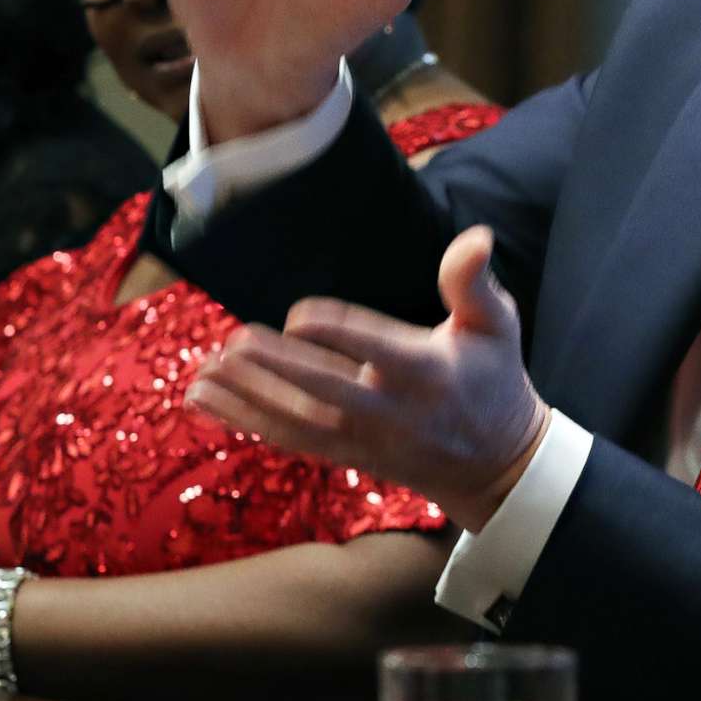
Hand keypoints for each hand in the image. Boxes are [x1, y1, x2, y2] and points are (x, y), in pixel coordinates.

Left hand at [188, 226, 549, 530]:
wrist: (495, 464)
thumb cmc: (494, 380)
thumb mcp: (497, 326)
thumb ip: (475, 282)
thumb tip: (477, 236)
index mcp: (427, 372)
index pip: (375, 351)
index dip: (336, 332)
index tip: (298, 315)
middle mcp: (392, 412)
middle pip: (327, 391)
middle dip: (279, 370)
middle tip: (234, 342)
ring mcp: (366, 440)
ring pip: (298, 423)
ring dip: (247, 400)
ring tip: (203, 373)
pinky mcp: (346, 455)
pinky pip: (288, 440)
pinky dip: (243, 421)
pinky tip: (203, 398)